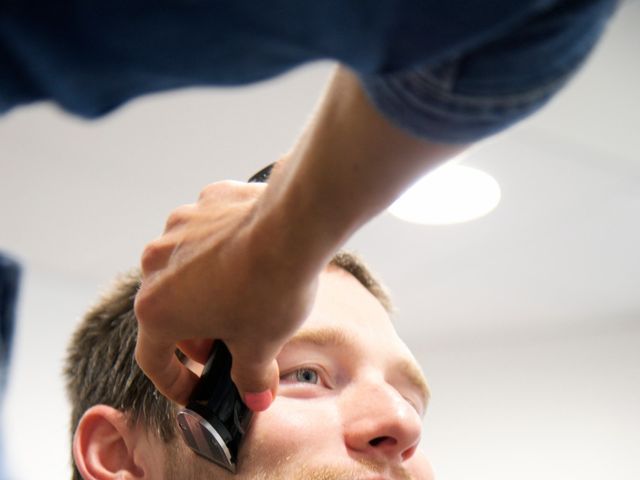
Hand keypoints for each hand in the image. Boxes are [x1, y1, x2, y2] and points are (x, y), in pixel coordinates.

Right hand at [134, 180, 318, 409]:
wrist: (295, 224)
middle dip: (196, 335)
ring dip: (206, 289)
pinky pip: (208, 234)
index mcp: (157, 308)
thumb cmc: (270, 287)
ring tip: (243, 297)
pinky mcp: (206, 201)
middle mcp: (156, 264)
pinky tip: (252, 257)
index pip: (154, 360)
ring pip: (186, 269)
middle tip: (228, 345)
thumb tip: (255, 394)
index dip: (176, 383)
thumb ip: (250, 377)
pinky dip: (222, 250)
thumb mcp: (260, 346)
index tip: (195, 390)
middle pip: (168, 311)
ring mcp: (179, 227)